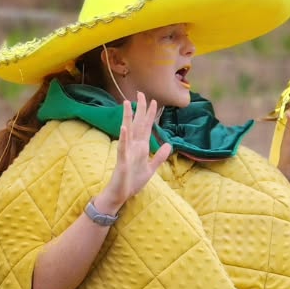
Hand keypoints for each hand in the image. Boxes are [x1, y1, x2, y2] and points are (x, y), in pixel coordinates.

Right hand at [95, 92, 173, 214]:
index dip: (150, 114)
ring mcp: (127, 152)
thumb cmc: (132, 182)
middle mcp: (134, 146)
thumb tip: (168, 145)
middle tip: (141, 94)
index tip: (153, 101)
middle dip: (140, 110)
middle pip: (137, 124)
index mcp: (141, 148)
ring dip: (128, 117)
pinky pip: (122, 147)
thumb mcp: (151, 169)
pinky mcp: (122, 160)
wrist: (120, 195)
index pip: (146, 127)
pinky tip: (124, 128)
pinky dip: (123, 137)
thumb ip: (159, 157)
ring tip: (128, 104)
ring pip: (128, 131)